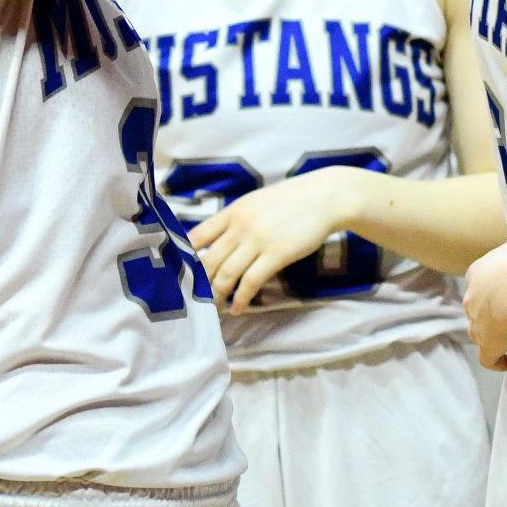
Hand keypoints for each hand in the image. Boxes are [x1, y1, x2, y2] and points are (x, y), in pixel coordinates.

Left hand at [188, 167, 355, 312]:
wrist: (324, 197)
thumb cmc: (291, 200)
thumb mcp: (256, 202)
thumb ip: (236, 220)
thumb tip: (216, 243)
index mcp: (233, 210)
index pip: (197, 235)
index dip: (185, 257)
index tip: (181, 274)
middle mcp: (241, 224)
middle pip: (208, 260)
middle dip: (199, 284)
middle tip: (195, 300)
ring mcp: (258, 239)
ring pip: (226, 274)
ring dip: (217, 296)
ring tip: (214, 308)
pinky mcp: (276, 254)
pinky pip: (251, 282)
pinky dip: (241, 299)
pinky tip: (237, 308)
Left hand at [463, 231, 506, 370]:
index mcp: (476, 272)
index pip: (479, 280)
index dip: (491, 286)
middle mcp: (470, 298)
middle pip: (476, 305)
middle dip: (490, 309)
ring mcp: (475, 324)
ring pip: (478, 330)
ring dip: (492, 333)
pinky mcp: (486, 345)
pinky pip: (488, 358)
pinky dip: (498, 361)